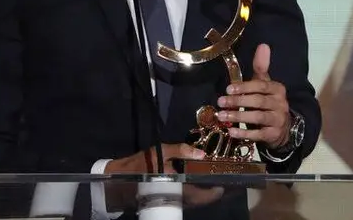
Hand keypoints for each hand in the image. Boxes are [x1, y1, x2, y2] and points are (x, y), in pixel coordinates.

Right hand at [102, 145, 219, 211]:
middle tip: (230, 177)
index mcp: (182, 190)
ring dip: (210, 192)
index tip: (232, 178)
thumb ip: (182, 151)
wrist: (120, 181)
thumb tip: (201, 153)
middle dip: (220, 190)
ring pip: (200, 201)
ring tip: (220, 177)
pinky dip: (201, 193)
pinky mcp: (171, 201)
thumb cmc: (142, 166)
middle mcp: (182, 201)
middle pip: (207, 200)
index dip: (223, 188)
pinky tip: (203, 181)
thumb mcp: (161, 153)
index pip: (209, 195)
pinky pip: (191, 200)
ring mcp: (177, 203)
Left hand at [216, 43, 290, 148]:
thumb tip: (263, 45)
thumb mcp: (265, 84)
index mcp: (278, 89)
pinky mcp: (273, 135)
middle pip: (259, 102)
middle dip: (238, 102)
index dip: (245, 87)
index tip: (228, 88)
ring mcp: (278, 120)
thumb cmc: (269, 102)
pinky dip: (245, 133)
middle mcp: (281, 104)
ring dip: (239, 117)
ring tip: (222, 116)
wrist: (283, 127)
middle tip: (221, 102)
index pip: (261, 86)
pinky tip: (231, 132)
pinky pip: (258, 134)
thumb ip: (261, 67)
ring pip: (258, 118)